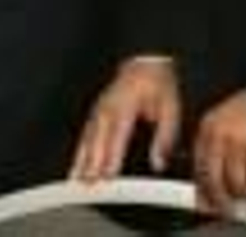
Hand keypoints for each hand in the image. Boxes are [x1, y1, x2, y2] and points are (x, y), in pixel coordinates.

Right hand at [71, 57, 181, 181]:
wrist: (147, 63)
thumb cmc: (158, 85)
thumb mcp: (170, 109)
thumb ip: (165, 138)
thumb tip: (158, 163)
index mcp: (126, 105)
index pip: (117, 136)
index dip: (111, 157)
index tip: (107, 174)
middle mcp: (108, 107)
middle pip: (96, 139)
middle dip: (91, 162)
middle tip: (88, 183)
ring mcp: (99, 108)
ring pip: (86, 136)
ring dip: (80, 158)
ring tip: (75, 178)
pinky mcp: (96, 111)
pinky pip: (85, 132)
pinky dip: (79, 149)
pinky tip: (76, 162)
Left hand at [192, 90, 245, 213]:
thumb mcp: (227, 122)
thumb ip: (217, 149)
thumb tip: (210, 180)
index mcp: (209, 127)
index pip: (199, 166)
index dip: (202, 189)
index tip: (206, 203)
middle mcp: (221, 134)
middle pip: (214, 179)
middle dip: (221, 200)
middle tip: (229, 210)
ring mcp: (240, 142)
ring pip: (237, 182)